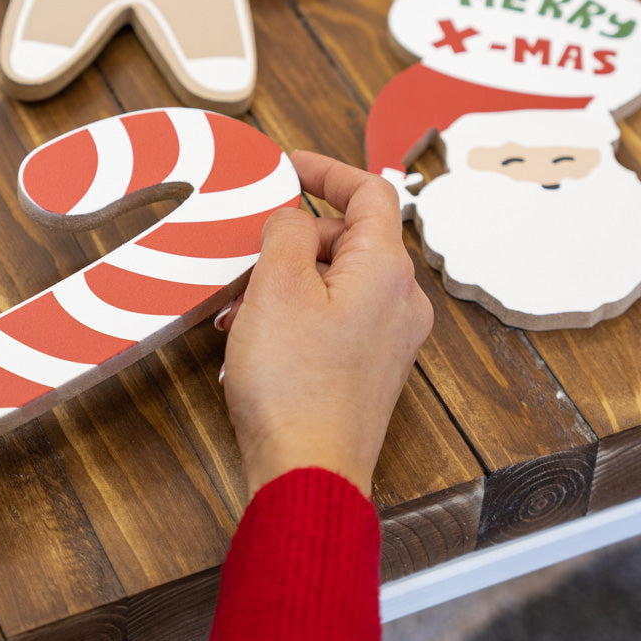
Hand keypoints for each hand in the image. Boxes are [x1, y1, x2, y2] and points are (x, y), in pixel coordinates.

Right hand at [219, 151, 432, 497]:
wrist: (307, 473)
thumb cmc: (294, 385)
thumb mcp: (277, 285)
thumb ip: (287, 229)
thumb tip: (295, 217)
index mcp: (387, 269)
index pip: (370, 191)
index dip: (327, 169)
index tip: (288, 166)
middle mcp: (400, 300)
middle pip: (349, 238)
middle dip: (293, 240)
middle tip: (249, 255)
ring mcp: (389, 337)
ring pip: (336, 280)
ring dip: (286, 281)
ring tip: (240, 309)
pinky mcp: (371, 367)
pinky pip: (335, 317)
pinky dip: (296, 313)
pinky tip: (253, 338)